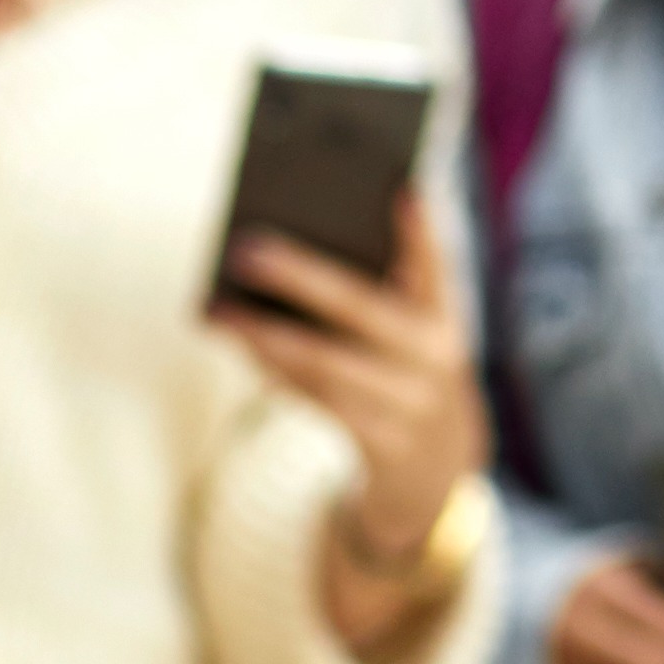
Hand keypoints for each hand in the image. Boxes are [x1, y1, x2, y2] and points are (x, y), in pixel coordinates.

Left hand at [223, 189, 490, 573]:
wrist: (436, 475)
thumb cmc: (406, 377)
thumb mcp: (415, 338)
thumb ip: (384, 293)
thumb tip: (293, 256)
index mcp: (447, 320)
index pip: (438, 264)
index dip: (421, 229)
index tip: (399, 189)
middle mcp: (435, 360)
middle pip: (360, 309)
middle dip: (300, 276)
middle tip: (245, 248)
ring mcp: (409, 406)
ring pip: (323, 362)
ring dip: (262, 334)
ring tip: (217, 309)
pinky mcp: (379, 444)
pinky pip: (313, 401)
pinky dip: (273, 371)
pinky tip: (241, 346)